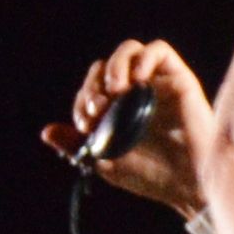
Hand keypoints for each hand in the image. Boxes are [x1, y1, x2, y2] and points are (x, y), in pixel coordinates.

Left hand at [45, 41, 216, 213]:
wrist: (187, 183)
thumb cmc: (150, 176)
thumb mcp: (105, 162)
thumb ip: (76, 145)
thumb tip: (46, 132)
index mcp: (118, 109)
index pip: (91, 87)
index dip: (83, 99)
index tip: (86, 122)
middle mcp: (136, 92)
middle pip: (106, 66)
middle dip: (94, 83)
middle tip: (98, 108)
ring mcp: (157, 82)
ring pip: (129, 51)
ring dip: (115, 65)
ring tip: (115, 90)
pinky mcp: (178, 78)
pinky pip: (159, 50)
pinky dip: (143, 59)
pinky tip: (137, 81)